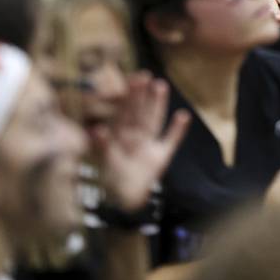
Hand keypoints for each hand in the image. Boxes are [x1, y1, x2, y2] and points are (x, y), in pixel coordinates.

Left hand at [91, 72, 190, 212]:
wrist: (124, 203)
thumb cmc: (111, 181)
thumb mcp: (105, 163)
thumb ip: (102, 146)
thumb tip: (96, 128)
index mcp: (120, 136)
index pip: (125, 112)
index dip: (129, 96)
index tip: (132, 78)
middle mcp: (134, 137)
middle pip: (139, 113)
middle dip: (142, 95)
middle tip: (146, 76)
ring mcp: (149, 145)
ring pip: (154, 121)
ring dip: (158, 105)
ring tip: (161, 86)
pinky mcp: (161, 157)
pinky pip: (170, 141)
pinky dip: (177, 130)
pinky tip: (183, 115)